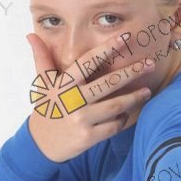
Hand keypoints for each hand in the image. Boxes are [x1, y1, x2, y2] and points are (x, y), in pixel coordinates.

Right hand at [25, 29, 155, 163]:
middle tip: (150, 64)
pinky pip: (113, 126)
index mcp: (63, 84)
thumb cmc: (46, 109)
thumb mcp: (42, 84)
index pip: (88, 61)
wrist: (40, 144)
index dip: (107, 48)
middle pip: (108, 83)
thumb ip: (41, 59)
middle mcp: (73, 100)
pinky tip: (126, 114)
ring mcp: (81, 119)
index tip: (126, 37)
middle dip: (132, 72)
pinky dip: (122, 119)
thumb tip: (31, 35)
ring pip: (116, 106)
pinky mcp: (88, 137)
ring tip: (146, 91)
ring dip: (134, 97)